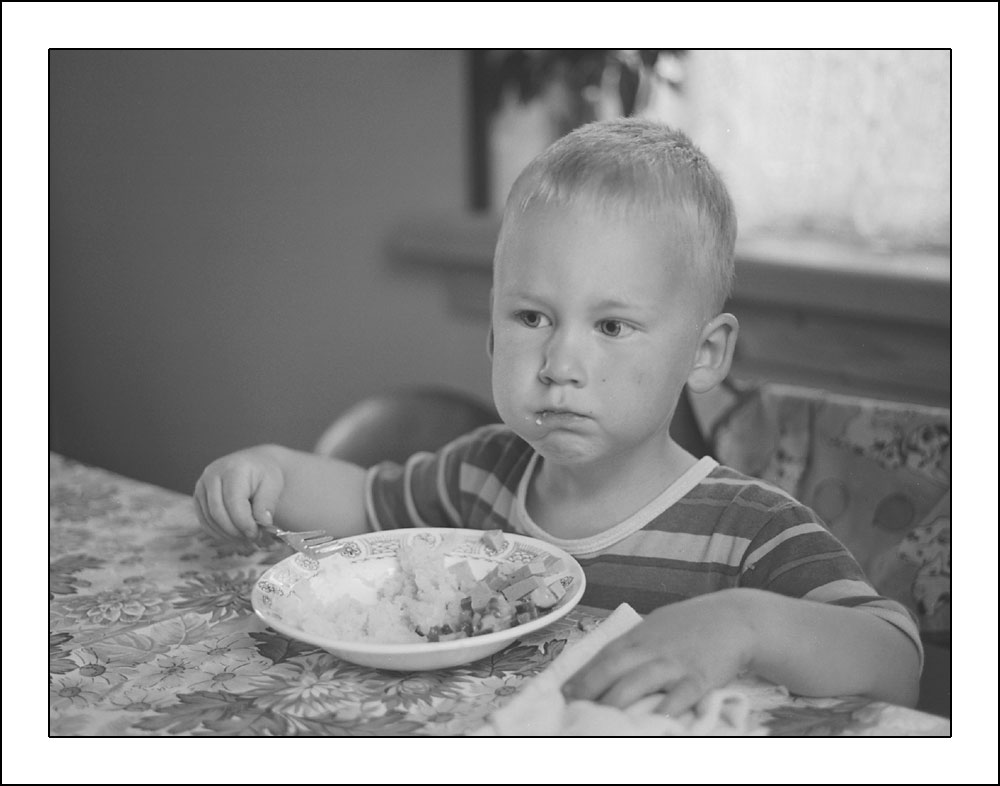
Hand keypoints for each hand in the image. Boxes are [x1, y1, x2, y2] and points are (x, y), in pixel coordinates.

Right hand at [193, 446, 284, 541]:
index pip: (233, 503)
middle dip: (235, 531)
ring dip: (228, 534)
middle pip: (218, 513)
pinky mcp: (198, 497)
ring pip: (209, 519)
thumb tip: (264, 522)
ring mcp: (201, 486)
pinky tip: (234, 535)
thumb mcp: (273, 485)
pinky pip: (204, 521)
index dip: (244, 523)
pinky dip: (219, 532)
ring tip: (246, 536)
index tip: (257, 534)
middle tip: (253, 538)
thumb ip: (267, 504)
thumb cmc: (264, 475)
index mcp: (232, 469)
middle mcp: (212, 475)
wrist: (253, 465)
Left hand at [561, 590, 753, 715]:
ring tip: (600, 720)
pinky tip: (650, 722)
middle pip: (614, 670)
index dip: (583, 675)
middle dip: (591, 690)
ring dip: (617, 703)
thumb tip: (605, 666)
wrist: (734, 619)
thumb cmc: (691, 625)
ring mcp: (675, 663)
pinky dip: (663, 710)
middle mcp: (652, 648)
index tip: (564, 693)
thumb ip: (633, 645)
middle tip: (573, 709)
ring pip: (639, 683)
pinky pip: (678, 697)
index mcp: (640, 635)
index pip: (604, 656)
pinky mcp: (699, 678)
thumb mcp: (656, 627)